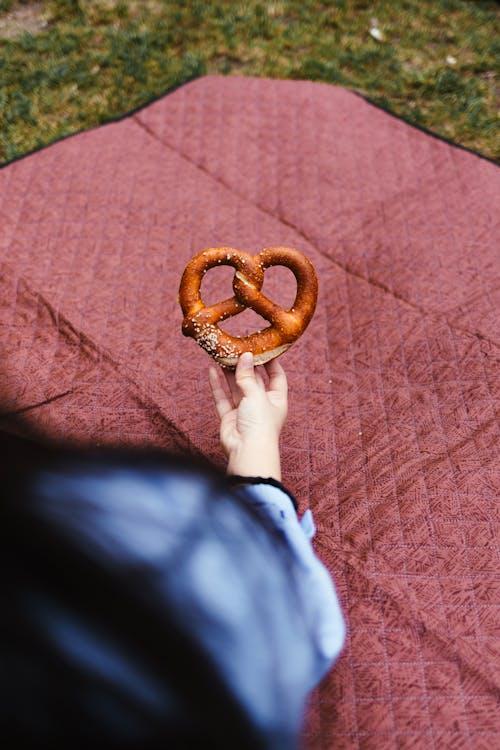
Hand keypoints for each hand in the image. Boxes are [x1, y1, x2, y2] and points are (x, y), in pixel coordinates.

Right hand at [208, 352, 287, 480]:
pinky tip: (212, 370)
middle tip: (237, 347)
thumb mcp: (256, 394)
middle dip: (245, 365)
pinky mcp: (230, 417)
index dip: (271, 362)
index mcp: (277, 400)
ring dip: (229, 372)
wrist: (247, 451)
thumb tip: (245, 356)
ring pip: (236, 387)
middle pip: (254, 380)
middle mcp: (262, 404)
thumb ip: (248, 375)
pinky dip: (217, 385)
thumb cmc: (260, 424)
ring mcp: (245, 411)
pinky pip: (223, 398)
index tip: (262, 348)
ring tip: (221, 355)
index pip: (277, 376)